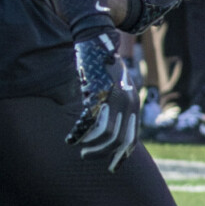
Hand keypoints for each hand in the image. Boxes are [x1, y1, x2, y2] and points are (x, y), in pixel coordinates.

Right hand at [68, 33, 139, 171]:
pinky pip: (89, 120)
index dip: (121, 156)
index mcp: (134, 104)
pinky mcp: (96, 91)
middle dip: (102, 154)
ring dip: (90, 145)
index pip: (131, 139)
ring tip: (79, 148)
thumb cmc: (104, 64)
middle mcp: (128, 102)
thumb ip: (118, 107)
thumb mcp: (117, 87)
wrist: (97, 37)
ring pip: (105, 133)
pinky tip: (70, 138)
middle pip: (118, 140)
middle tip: (86, 157)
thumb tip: (111, 132)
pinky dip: (79, 133)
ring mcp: (113, 97)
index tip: (111, 168)